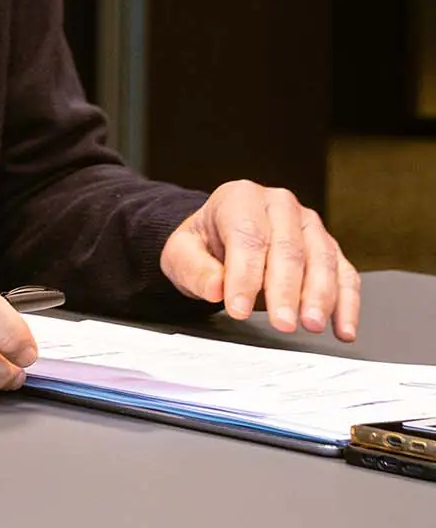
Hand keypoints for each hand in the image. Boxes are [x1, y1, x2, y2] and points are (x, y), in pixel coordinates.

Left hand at [162, 181, 359, 340]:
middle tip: (283, 323)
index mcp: (241, 198)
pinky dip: (347, 304)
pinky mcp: (329, 248)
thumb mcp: (181, 253)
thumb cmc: (204, 244)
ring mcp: (309, 225)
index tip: (238, 309)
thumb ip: (194, 268)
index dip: (244, 275)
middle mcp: (280, 205)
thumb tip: (217, 287)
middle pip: (289, 249)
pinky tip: (343, 329)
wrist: (220, 240)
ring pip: (322, 260)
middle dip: (286, 290)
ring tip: (312, 325)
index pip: (247, 237)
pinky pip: (345, 275)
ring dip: (321, 296)